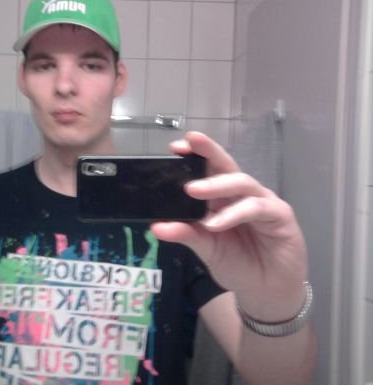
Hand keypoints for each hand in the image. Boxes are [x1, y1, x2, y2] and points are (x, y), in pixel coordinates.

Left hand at [150, 131, 308, 320]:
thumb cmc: (238, 264)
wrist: (266, 291)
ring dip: (216, 184)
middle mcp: (241, 195)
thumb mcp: (206, 248)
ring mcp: (262, 202)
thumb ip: (185, 235)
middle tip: (189, 144)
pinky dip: (234, 214)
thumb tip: (156, 226)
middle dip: (208, 153)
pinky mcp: (280, 215)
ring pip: (241, 183)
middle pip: (226, 166)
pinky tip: (216, 223)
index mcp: (222, 198)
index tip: (175, 148)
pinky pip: (256, 208)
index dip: (195, 156)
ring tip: (192, 190)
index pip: (208, 170)